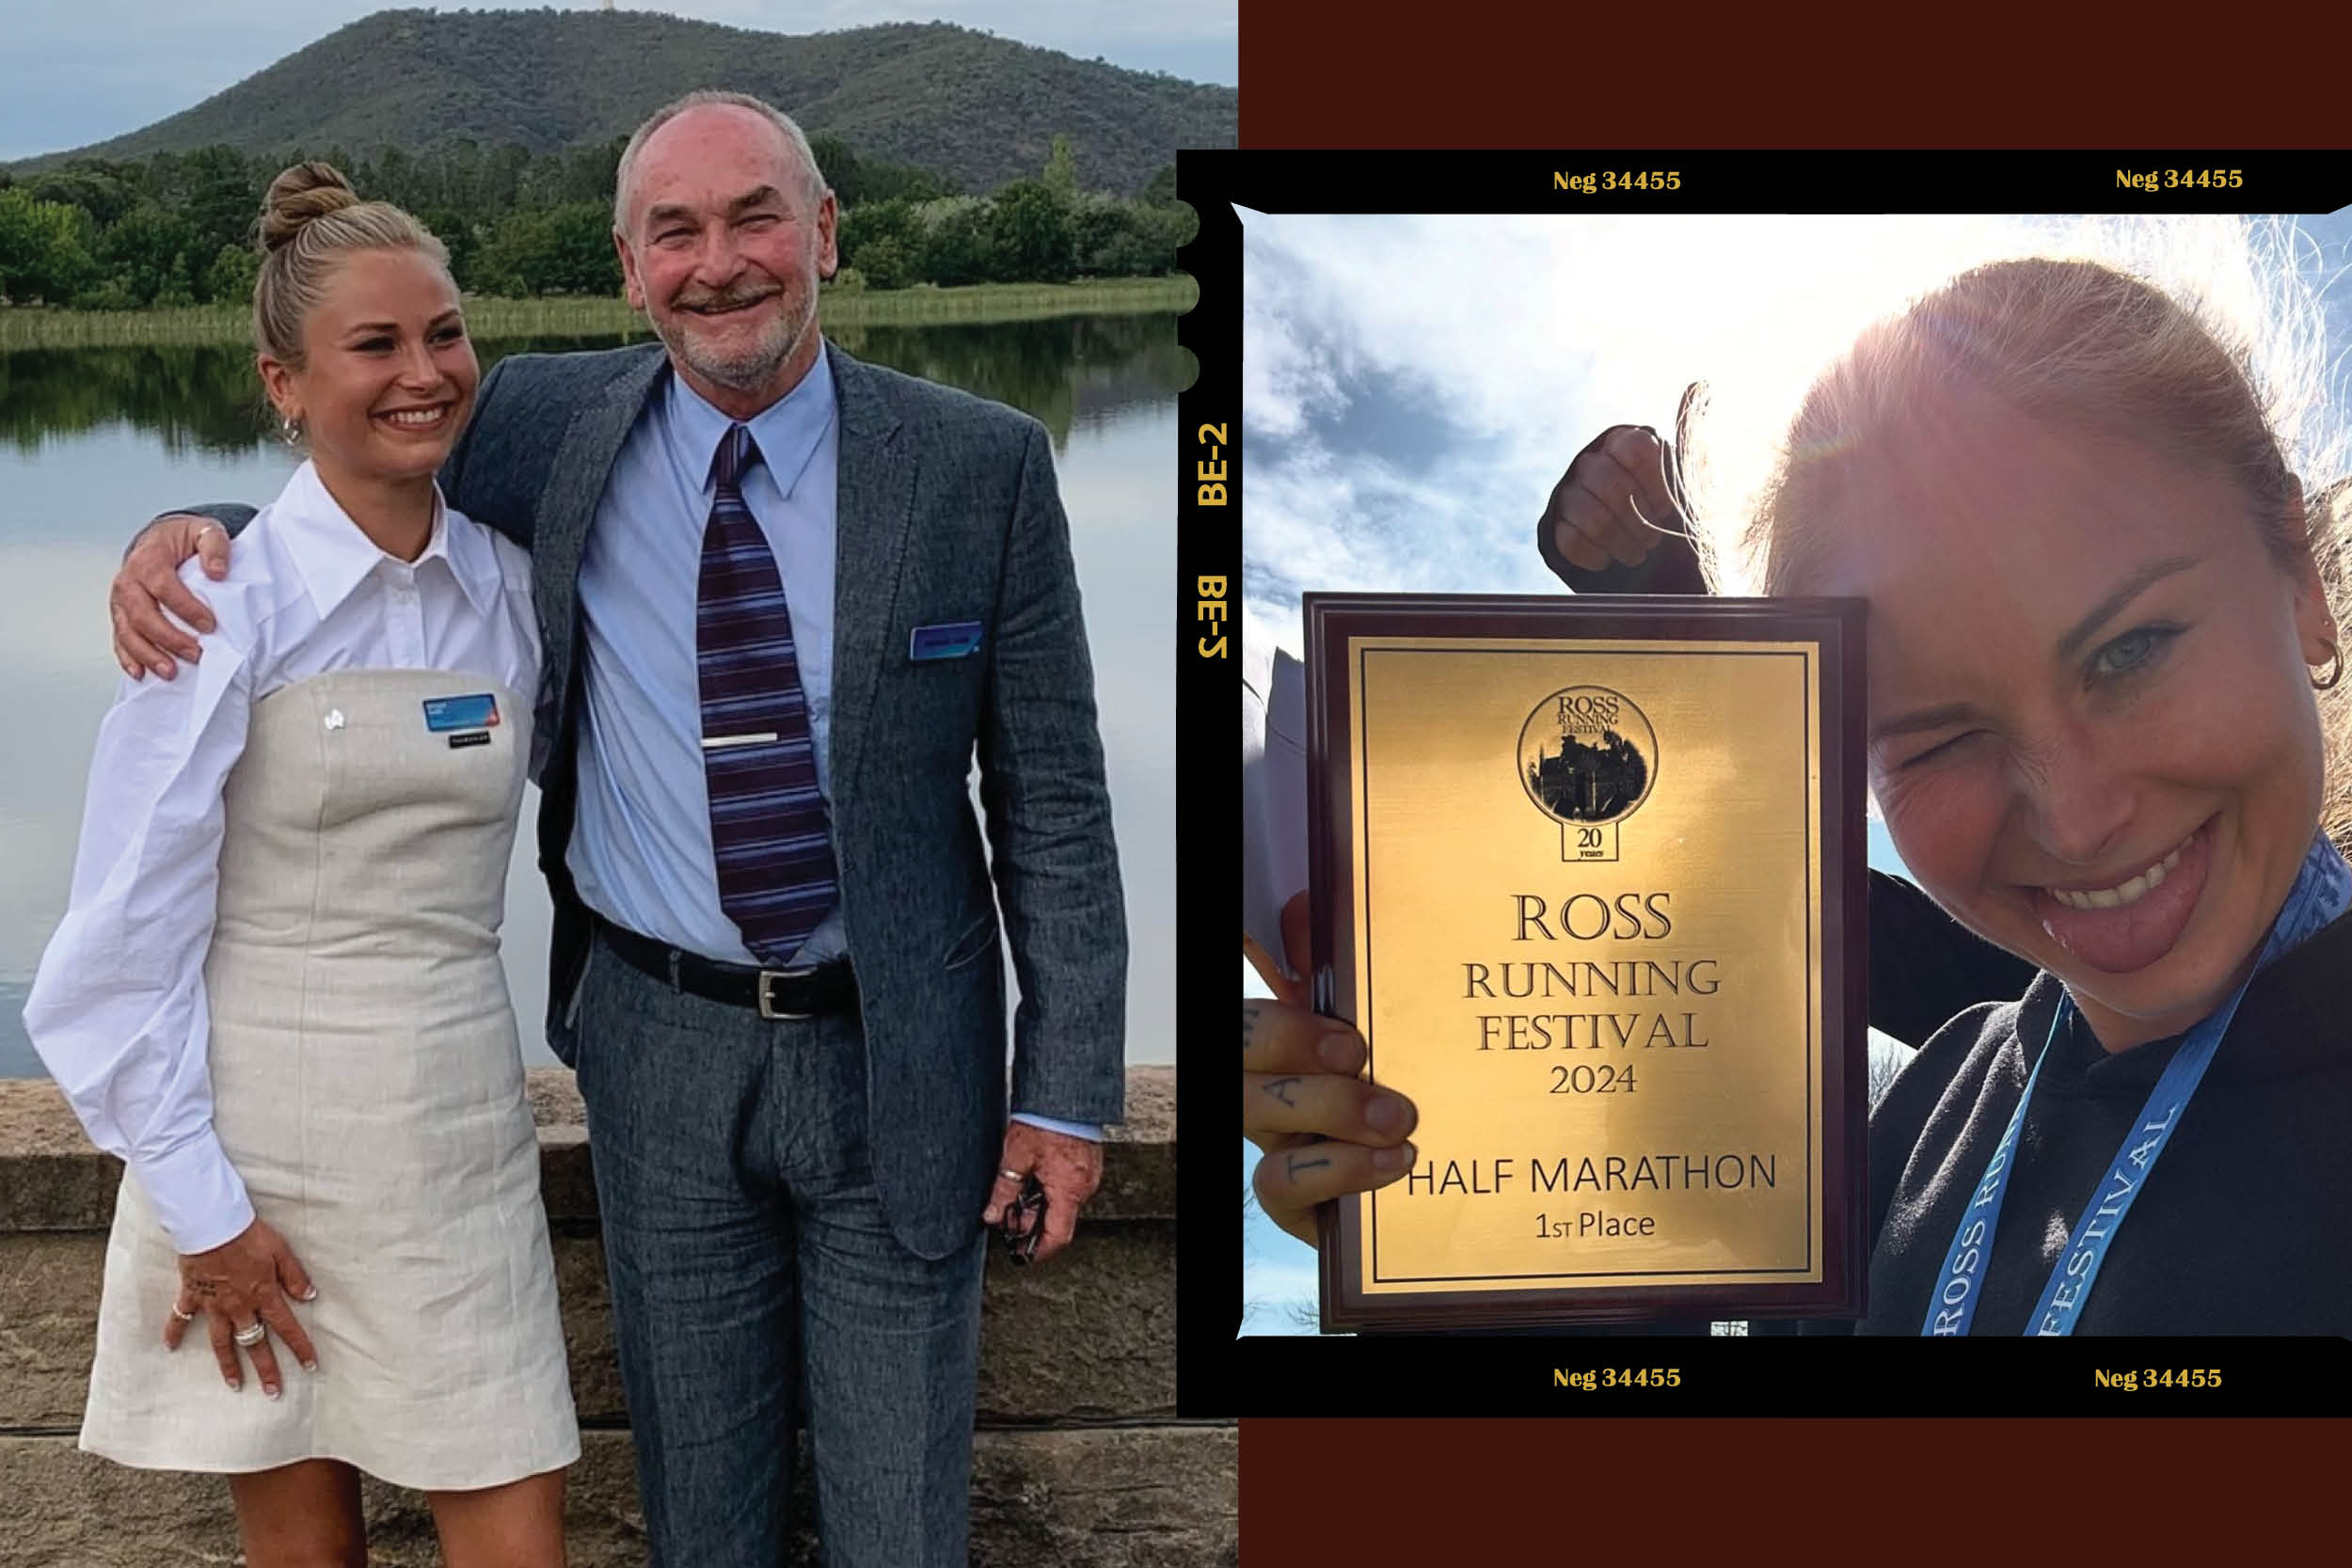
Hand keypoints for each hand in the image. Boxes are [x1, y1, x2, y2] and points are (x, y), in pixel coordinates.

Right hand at [111, 514, 231, 679]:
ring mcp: (121, 600)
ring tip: (170, 671)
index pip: (164, 586)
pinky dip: (128, 658)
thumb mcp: (205, 532)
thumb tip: (218, 571)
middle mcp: (129, 581)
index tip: (209, 625)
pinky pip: (120, 639)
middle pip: (142, 614)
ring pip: (127, 631)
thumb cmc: (183, 540)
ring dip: (148, 655)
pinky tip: (141, 673)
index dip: (186, 608)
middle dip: (168, 638)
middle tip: (195, 654)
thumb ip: (215, 546)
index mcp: (149, 559)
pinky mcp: (121, 615)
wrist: (161, 540)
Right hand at [165, 1217, 318, 1396]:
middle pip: (255, 1343)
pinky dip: (174, 1332)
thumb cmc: (249, 1235)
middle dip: (266, 1369)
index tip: (310, 1366)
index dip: (300, 1347)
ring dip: (228, 1364)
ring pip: (221, 1342)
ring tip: (234, 1385)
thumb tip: (310, 1296)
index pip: (287, 1327)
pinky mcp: (192, 1295)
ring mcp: (214, 1304)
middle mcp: (239, 1306)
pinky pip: (180, 1318)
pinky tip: (170, 1348)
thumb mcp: (281, 1251)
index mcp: (264, 1295)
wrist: (212, 1225)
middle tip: (273, 1392)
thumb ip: (295, 1276)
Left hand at [983, 1120, 1101, 1265]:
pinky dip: (1050, 1190)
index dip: (1038, 1251)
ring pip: (1062, 1204)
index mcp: (1068, 1190)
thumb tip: (992, 1216)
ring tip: (1016, 1188)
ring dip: (1040, 1204)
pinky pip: (1069, 1189)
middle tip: (1007, 1213)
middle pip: (1058, 1221)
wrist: (1065, 1093)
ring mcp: (1088, 1176)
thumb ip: (1003, 1191)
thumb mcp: (1015, 1158)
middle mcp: (1084, 1187)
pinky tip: (1033, 1176)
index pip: (1058, 1237)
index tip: (1022, 1254)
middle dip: (1031, 1222)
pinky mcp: (1087, 1165)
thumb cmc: (1043, 1120)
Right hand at [1244, 891, 1418, 1246]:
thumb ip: (1343, 971)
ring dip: (1325, 1108)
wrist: (1439, 1179)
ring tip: (1397, 1118)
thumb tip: (1307, 904)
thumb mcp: (1380, 1024)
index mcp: (1284, 1038)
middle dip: (1290, 1044)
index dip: (1275, 1010)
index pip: (1248, 1012)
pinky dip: (1337, 1170)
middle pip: (1236, 1053)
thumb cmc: (1398, 1087)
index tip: (1332, 1015)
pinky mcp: (1290, 1201)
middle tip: (1358, 1053)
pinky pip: (1278, 1184)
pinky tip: (1393, 1161)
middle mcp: (1264, 1085)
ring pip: (1254, 1113)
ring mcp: (1273, 1142)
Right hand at [1538, 423, 1693, 573]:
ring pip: (1592, 517)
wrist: (1625, 533)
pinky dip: (1596, 556)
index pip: (1636, 451)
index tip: (1667, 509)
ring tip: (1638, 554)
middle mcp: (1591, 462)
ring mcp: (1569, 491)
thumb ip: (1689, 457)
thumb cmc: (1658, 504)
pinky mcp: (1555, 521)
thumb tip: (1696, 405)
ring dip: (1621, 542)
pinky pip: (1572, 540)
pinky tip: (1609, 559)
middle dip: (1639, 521)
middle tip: (1654, 540)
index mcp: (1622, 442)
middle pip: (1612, 486)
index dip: (1654, 484)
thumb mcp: (1678, 482)